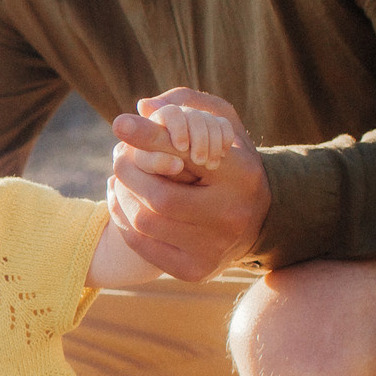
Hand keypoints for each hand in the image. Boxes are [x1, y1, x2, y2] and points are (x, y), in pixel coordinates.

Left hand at [110, 89, 270, 281]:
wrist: (256, 220)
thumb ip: (188, 105)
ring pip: (145, 221)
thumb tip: (143, 107)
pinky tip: (124, 202)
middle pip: (159, 195)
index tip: (119, 123)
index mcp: (242, 174)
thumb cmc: (229, 163)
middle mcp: (233, 215)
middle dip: (130, 172)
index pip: (187, 154)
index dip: (150, 138)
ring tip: (120, 179)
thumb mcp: (222, 125)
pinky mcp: (195, 270)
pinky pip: (142, 244)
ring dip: (124, 195)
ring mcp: (215, 248)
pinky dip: (124, 219)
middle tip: (119, 157)